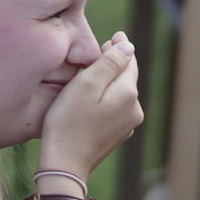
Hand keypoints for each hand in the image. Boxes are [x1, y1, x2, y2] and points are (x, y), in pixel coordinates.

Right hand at [38, 32, 143, 175]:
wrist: (64, 163)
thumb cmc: (68, 121)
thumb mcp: (85, 85)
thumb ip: (109, 63)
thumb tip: (128, 47)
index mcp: (128, 93)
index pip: (129, 62)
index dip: (120, 47)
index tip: (115, 35)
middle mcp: (134, 110)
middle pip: (127, 78)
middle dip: (116, 62)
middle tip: (106, 46)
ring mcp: (127, 125)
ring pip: (121, 93)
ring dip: (111, 80)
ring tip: (98, 68)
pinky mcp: (116, 135)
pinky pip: (115, 108)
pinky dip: (107, 96)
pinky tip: (95, 95)